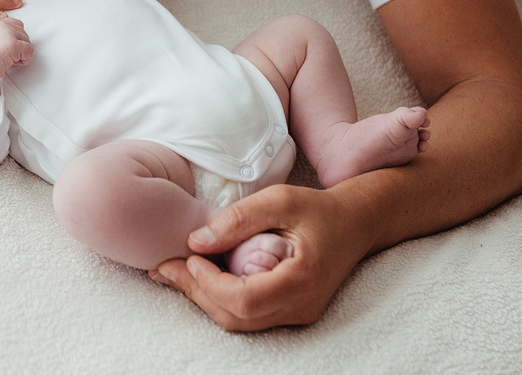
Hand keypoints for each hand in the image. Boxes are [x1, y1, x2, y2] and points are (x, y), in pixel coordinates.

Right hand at [0, 17, 33, 79]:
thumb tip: (19, 36)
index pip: (18, 25)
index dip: (16, 39)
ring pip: (28, 43)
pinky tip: (10, 63)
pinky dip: (23, 61)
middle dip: (19, 48)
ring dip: (20, 55)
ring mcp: (8, 33)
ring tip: (5, 58)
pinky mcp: (14, 44)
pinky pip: (29, 52)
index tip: (5, 49)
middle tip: (4, 55)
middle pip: (25, 34)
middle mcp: (3, 24)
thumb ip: (4, 34)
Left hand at [150, 184, 370, 330]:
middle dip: (196, 293)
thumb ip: (237, 218)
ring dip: (203, 298)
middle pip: (237, 318)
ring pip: (239, 322)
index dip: (211, 284)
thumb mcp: (279, 200)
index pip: (246, 301)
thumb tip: (195, 240)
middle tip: (165, 266)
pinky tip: (200, 276)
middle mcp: (301, 306)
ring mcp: (297, 314)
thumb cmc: (319, 208)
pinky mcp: (290, 310)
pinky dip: (220, 299)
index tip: (191, 257)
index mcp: (302, 280)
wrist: (355, 223)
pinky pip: (249, 315)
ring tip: (175, 271)